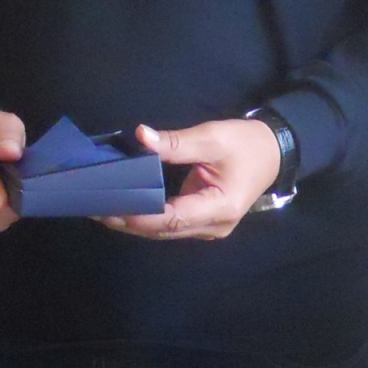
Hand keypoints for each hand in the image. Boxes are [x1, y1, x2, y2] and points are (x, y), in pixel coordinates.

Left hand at [102, 119, 281, 240]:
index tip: (108, 204)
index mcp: (219, 208)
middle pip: (162, 229)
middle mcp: (212, 226)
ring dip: (132, 220)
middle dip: (127, 219)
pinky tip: (123, 206)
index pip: (171, 218)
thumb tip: (141, 136)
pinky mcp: (201, 223)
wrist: (275, 153)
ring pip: (163, 231)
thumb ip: (176, 142)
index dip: (138, 214)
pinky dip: (145, 216)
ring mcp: (207, 229)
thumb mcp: (214, 137)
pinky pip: (168, 224)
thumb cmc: (247, 144)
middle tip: (92, 204)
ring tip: (100, 205)